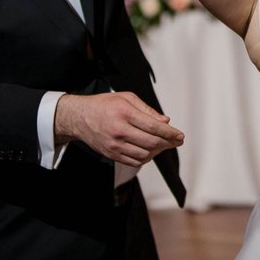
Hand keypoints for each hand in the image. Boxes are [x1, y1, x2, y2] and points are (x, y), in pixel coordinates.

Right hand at [55, 91, 183, 166]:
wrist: (79, 117)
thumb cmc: (104, 105)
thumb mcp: (126, 98)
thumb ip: (147, 110)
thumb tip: (165, 121)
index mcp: (125, 113)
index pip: (154, 126)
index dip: (170, 133)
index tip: (180, 135)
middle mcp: (119, 130)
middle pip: (152, 143)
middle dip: (168, 143)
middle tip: (177, 141)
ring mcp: (114, 145)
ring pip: (145, 155)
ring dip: (158, 152)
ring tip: (163, 145)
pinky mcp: (111, 154)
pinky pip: (134, 162)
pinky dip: (146, 158)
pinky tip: (150, 151)